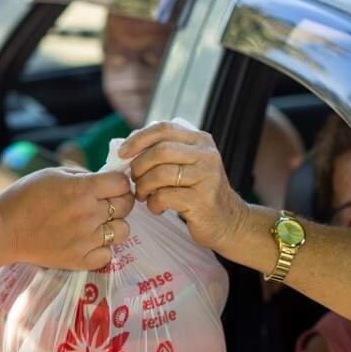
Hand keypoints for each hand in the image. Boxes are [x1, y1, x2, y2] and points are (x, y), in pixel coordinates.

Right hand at [0, 167, 133, 269]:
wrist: (4, 229)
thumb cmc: (24, 197)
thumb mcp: (52, 174)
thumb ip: (82, 176)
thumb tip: (103, 180)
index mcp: (82, 189)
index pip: (122, 183)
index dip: (118, 182)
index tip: (109, 185)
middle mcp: (89, 214)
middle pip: (126, 205)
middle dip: (119, 200)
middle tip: (103, 203)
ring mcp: (86, 239)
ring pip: (123, 230)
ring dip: (113, 225)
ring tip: (96, 224)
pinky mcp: (80, 260)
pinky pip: (108, 254)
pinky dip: (101, 248)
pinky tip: (88, 241)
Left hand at [120, 121, 250, 250]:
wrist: (229, 222)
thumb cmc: (198, 193)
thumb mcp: (187, 165)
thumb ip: (164, 153)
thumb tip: (126, 149)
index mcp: (200, 141)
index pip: (164, 129)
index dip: (138, 139)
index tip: (122, 153)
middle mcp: (207, 155)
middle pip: (160, 151)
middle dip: (139, 166)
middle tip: (134, 180)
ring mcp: (207, 177)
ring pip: (160, 174)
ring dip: (143, 187)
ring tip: (143, 195)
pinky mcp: (202, 200)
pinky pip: (164, 196)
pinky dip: (153, 203)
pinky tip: (157, 207)